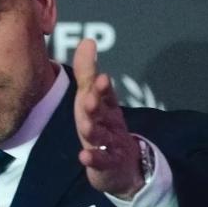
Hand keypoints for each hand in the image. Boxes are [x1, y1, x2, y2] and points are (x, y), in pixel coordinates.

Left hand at [72, 39, 142, 199]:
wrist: (123, 166)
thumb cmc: (103, 125)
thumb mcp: (94, 98)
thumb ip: (87, 71)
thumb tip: (87, 40)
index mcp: (107, 107)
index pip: (105, 94)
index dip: (102, 88)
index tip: (100, 77)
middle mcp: (110, 123)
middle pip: (103, 113)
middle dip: (97, 105)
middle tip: (89, 97)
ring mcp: (110, 143)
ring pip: (101, 136)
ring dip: (93, 130)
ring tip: (85, 126)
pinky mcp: (106, 164)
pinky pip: (100, 160)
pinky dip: (93, 158)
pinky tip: (83, 155)